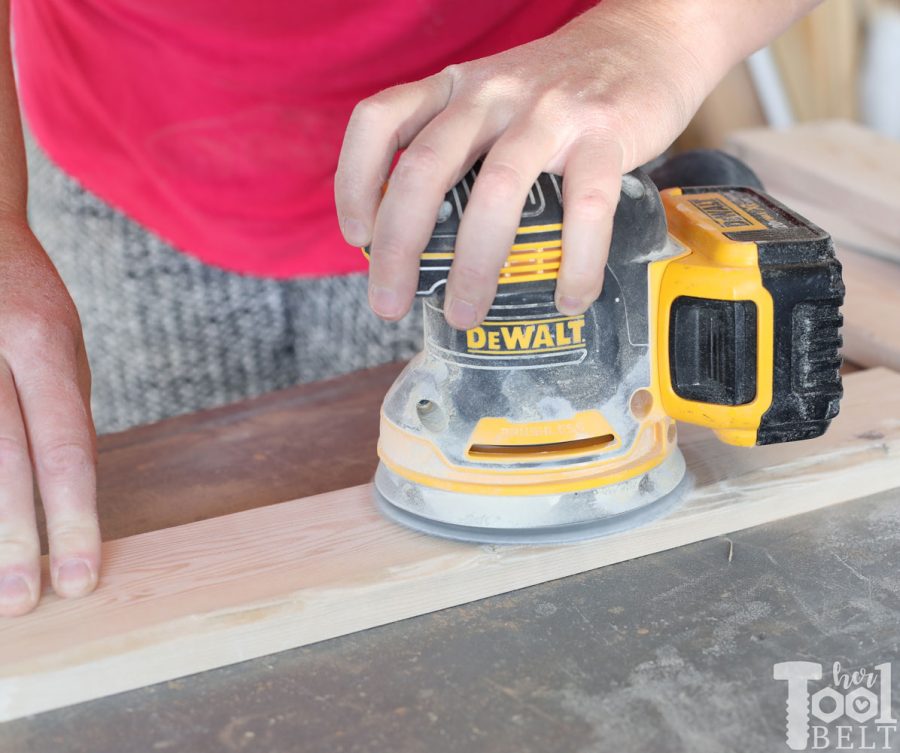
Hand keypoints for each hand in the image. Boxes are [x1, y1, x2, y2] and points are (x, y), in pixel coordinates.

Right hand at [0, 217, 98, 615]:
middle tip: (23, 604)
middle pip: (1, 459)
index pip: (67, 445)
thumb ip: (63, 405)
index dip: (73, 517)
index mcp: (41, 339)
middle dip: (12, 538)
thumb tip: (68, 487)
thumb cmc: (18, 292)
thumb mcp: (60, 337)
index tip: (80, 577)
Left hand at [335, 0, 717, 328]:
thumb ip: (457, 145)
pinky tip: (569, 299)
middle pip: (424, 169)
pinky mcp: (604, 133)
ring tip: (465, 314)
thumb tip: (422, 236)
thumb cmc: (559, 89)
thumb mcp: (491, 98)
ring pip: (496, 192)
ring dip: (474, 265)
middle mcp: (489, 95)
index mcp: (454, 89)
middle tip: (390, 305)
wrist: (645, 38)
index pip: (380, 121)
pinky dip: (576, 262)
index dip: (354, 181)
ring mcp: (547, 112)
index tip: (357, 236)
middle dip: (398, 248)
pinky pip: (586, 207)